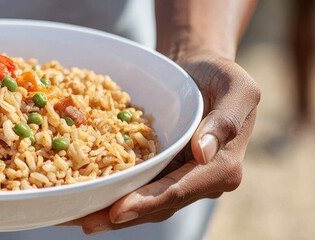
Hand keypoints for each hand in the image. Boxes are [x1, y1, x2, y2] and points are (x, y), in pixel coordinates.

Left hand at [72, 51, 260, 234]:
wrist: (199, 71)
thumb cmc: (219, 74)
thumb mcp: (236, 87)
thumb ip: (226, 120)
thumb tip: (203, 153)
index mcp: (222, 167)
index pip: (180, 190)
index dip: (149, 202)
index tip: (119, 209)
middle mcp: (201, 181)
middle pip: (158, 205)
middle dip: (122, 216)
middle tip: (87, 222)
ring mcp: (180, 180)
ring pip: (145, 204)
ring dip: (111, 214)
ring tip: (78, 219)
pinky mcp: (162, 173)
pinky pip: (137, 187)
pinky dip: (112, 194)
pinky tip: (84, 199)